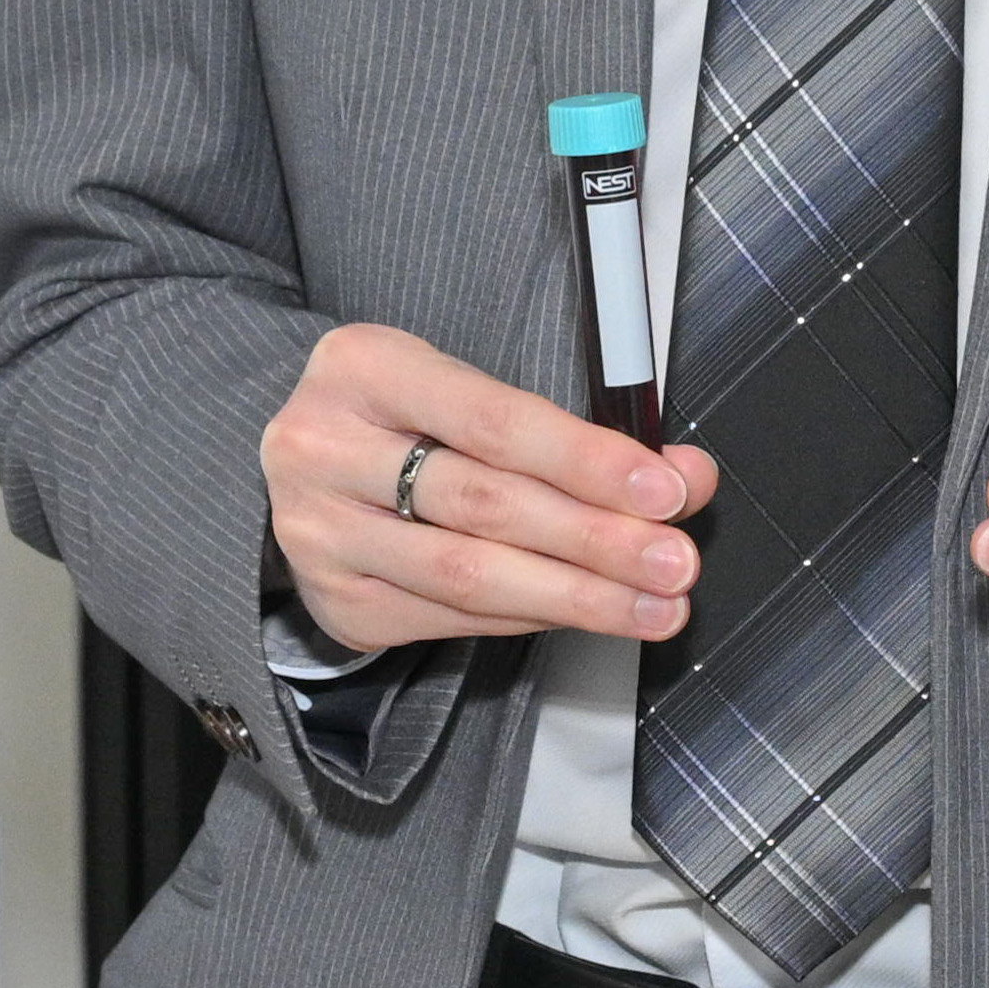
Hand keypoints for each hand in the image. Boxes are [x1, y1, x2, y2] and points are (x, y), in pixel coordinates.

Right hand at [261, 323, 708, 660]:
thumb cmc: (406, 418)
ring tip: (652, 606)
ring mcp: (320, 532)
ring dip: (577, 596)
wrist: (305, 465)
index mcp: (364, 367)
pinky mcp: (335, 601)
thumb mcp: (473, 390)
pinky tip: (582, 612)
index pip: (493, 421)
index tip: (665, 491)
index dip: (587, 460)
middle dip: (597, 539)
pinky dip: (531, 617)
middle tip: (674, 562)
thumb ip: (575, 432)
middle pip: (486, 504)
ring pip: (468, 574)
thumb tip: (683, 477)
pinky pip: (452, 619)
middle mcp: (324, 448)